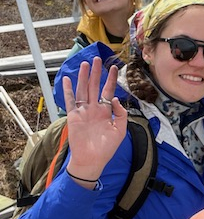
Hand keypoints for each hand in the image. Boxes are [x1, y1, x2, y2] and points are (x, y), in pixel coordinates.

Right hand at [62, 57, 127, 183]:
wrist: (92, 160)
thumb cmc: (107, 148)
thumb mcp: (120, 130)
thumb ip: (121, 114)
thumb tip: (117, 99)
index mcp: (106, 111)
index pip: (108, 91)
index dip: (111, 79)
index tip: (114, 68)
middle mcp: (94, 109)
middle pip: (94, 86)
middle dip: (96, 73)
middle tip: (97, 58)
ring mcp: (83, 111)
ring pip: (83, 90)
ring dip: (83, 77)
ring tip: (85, 64)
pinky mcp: (74, 116)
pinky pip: (70, 101)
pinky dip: (68, 90)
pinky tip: (68, 79)